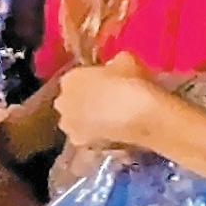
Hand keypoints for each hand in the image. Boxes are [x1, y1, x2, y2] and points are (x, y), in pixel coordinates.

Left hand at [51, 53, 170, 150]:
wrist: (143, 117)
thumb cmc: (132, 83)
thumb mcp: (127, 61)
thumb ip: (114, 63)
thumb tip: (115, 67)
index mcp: (69, 78)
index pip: (77, 77)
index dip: (93, 79)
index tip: (109, 81)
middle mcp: (62, 102)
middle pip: (72, 99)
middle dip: (86, 99)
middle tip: (110, 99)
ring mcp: (69, 126)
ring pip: (78, 119)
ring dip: (89, 118)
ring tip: (114, 118)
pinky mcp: (81, 145)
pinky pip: (88, 135)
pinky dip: (97, 134)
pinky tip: (115, 131)